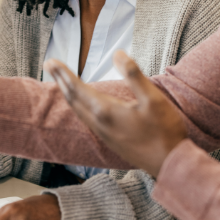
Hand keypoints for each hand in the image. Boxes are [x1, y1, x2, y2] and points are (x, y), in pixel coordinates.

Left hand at [45, 50, 187, 177]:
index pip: (77, 88)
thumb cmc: (164, 130)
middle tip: (49, 64)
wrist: (169, 164)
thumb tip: (118, 54)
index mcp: (106, 111)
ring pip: (78, 111)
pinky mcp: (110, 141)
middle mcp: (100, 124)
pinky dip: (78, 106)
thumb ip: (133, 75)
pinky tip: (82, 105)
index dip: (63, 73)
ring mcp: (104, 134)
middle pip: (73, 99)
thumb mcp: (153, 98)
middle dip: (60, 80)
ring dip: (67, 93)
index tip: (51, 61)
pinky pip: (86, 120)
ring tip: (61, 81)